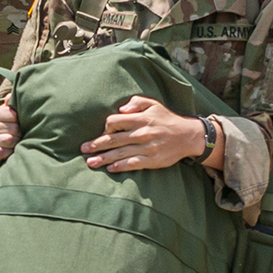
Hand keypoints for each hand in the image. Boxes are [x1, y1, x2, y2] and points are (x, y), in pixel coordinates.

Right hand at [0, 102, 21, 161]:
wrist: (13, 143)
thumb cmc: (14, 123)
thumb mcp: (14, 112)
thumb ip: (12, 104)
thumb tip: (10, 97)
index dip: (10, 116)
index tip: (17, 118)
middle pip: (4, 128)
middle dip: (17, 130)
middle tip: (21, 132)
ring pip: (4, 140)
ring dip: (14, 141)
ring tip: (18, 141)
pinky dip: (5, 152)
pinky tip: (10, 151)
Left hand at [85, 96, 214, 171]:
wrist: (188, 136)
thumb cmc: (167, 119)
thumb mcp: (153, 104)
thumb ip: (136, 103)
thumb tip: (120, 110)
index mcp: (141, 118)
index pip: (114, 122)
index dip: (106, 127)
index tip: (103, 133)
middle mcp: (143, 133)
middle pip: (114, 139)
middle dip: (96, 145)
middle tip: (83, 150)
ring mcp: (148, 148)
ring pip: (121, 153)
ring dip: (104, 158)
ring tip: (90, 163)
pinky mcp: (153, 160)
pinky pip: (133, 164)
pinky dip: (121, 166)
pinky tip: (110, 169)